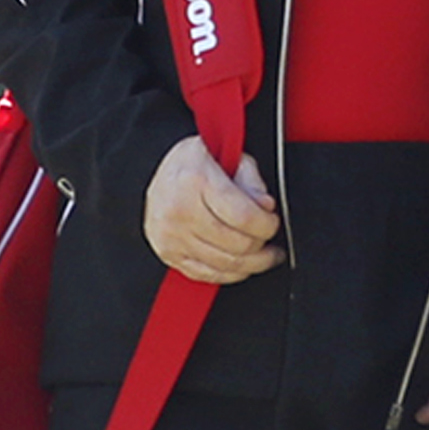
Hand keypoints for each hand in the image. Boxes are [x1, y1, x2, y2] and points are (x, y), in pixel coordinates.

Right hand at [143, 135, 282, 282]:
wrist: (156, 171)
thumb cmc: (194, 163)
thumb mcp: (227, 154)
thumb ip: (251, 179)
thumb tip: (265, 206)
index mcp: (195, 181)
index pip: (244, 217)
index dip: (267, 224)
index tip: (272, 221)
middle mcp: (179, 211)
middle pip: (237, 244)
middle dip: (263, 244)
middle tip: (268, 236)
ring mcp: (171, 236)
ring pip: (226, 264)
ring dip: (254, 263)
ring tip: (265, 255)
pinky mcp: (169, 254)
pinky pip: (208, 275)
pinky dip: (232, 274)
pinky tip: (244, 265)